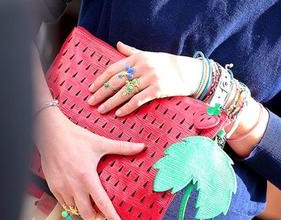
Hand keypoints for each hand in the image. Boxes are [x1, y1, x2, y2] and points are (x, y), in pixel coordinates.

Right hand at [36, 108, 144, 219]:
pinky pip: (64, 204)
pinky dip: (73, 205)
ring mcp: (62, 188)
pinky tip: (78, 197)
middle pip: (87, 214)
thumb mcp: (100, 143)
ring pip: (75, 211)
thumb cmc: (75, 137)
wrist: (50, 133)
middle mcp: (74, 186)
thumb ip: (122, 148)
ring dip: (84, 211)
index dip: (112, 218)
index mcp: (87, 177)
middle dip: (98, 217)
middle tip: (104, 212)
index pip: (102, 203)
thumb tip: (141, 147)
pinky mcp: (53, 187)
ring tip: (91, 204)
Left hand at [87, 42, 201, 116]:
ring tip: (101, 110)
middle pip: (116, 81)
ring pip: (125, 92)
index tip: (91, 88)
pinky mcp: (158, 90)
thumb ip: (132, 52)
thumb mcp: (149, 55)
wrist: (190, 72)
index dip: (101, 79)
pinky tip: (119, 114)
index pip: (114, 69)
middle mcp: (142, 67)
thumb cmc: (168, 64)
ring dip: (111, 102)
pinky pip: (138, 100)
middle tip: (91, 102)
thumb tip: (118, 44)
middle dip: (102, 92)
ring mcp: (150, 78)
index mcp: (137, 58)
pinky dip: (127, 107)